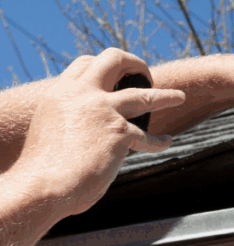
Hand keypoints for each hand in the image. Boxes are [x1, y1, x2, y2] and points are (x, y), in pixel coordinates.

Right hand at [16, 48, 184, 215]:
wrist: (42, 186)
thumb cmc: (42, 168)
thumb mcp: (51, 129)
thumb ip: (71, 119)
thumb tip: (88, 128)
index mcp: (60, 93)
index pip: (85, 64)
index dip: (103, 65)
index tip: (116, 74)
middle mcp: (82, 94)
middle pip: (114, 59)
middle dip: (135, 63)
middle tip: (145, 74)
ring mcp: (104, 111)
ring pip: (144, 95)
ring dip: (165, 96)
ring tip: (179, 97)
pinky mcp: (120, 133)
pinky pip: (148, 137)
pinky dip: (159, 142)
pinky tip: (167, 142)